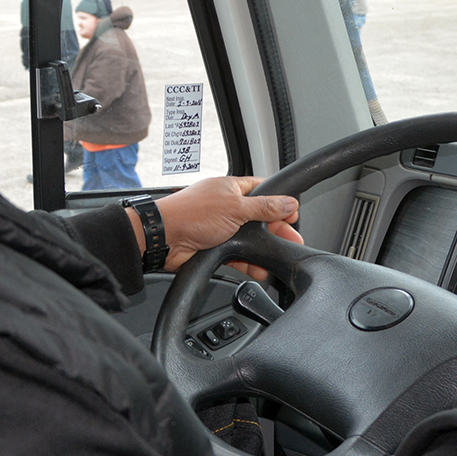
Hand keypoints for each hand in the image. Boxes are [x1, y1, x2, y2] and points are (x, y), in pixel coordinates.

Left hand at [130, 176, 301, 275]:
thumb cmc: (191, 214)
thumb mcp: (236, 207)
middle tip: (291, 238)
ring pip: (250, 238)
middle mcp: (227, 206)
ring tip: (278, 256)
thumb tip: (288, 202)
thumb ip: (264, 207)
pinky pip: (238, 254)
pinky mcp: (215, 246)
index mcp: (232, 188)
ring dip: (263, 248)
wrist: (163, 238)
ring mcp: (221, 227)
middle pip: (260, 217)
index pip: (263, 191)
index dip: (279, 202)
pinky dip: (249, 262)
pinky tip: (259, 268)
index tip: (293, 214)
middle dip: (276, 229)